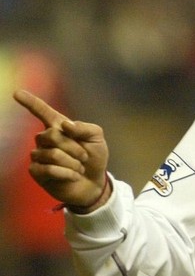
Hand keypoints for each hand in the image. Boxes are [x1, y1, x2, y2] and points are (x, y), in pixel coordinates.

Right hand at [13, 89, 109, 211]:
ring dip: (73, 163)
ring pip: (52, 154)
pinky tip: (73, 176)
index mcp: (59, 127)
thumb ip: (85, 128)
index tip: (17, 93)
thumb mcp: (97, 139)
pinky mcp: (36, 171)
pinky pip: (49, 169)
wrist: (94, 182)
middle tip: (84, 157)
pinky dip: (67, 173)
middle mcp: (45, 139)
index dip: (30, 102)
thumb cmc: (94, 158)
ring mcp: (38, 155)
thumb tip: (65, 125)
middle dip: (74, 147)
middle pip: (52, 135)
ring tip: (78, 167)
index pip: (42, 112)